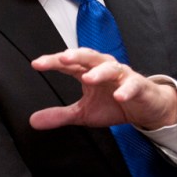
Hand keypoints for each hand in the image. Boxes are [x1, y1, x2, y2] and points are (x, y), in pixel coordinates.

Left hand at [30, 48, 176, 130]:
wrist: (144, 108)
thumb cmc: (113, 104)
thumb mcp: (83, 113)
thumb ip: (60, 115)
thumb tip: (32, 121)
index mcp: (87, 71)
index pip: (68, 63)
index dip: (52, 62)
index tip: (36, 64)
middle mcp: (103, 68)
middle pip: (88, 56)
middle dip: (75, 55)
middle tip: (61, 58)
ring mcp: (121, 75)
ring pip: (110, 67)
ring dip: (99, 72)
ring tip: (88, 78)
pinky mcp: (138, 86)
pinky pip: (132, 85)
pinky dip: (126, 89)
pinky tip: (119, 96)